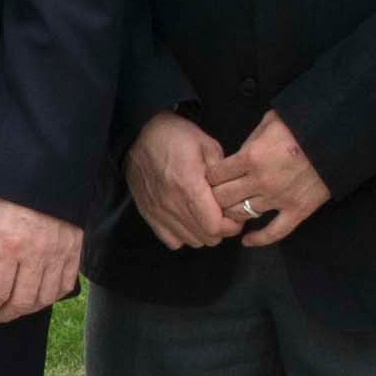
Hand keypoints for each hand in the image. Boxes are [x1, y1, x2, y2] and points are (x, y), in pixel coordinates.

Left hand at [0, 191, 84, 323]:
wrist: (45, 165)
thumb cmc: (5, 187)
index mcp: (9, 244)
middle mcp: (37, 253)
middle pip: (21, 301)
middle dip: (3, 314)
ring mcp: (59, 253)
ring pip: (44, 298)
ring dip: (26, 310)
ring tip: (11, 309)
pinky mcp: (74, 249)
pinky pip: (65, 285)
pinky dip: (50, 298)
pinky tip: (37, 297)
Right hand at [126, 112, 240, 250]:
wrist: (139, 134)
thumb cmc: (176, 137)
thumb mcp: (207, 145)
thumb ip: (223, 173)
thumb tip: (234, 196)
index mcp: (189, 186)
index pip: (215, 226)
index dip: (231, 226)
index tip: (236, 216)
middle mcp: (172, 204)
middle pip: (205, 237)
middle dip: (221, 230)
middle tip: (224, 215)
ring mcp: (158, 212)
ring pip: (190, 241)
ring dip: (203, 233)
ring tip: (206, 217)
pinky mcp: (148, 214)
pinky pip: (171, 241)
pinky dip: (183, 236)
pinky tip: (188, 221)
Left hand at [212, 115, 332, 247]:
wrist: (338, 136)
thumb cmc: (302, 123)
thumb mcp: (269, 122)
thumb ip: (249, 140)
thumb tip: (236, 157)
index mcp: (251, 157)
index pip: (215, 175)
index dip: (209, 177)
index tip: (211, 178)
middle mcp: (260, 181)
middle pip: (223, 198)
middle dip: (214, 197)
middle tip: (215, 196)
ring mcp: (279, 199)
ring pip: (242, 214)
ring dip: (231, 214)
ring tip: (228, 212)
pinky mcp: (298, 210)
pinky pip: (274, 232)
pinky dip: (259, 239)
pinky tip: (247, 241)